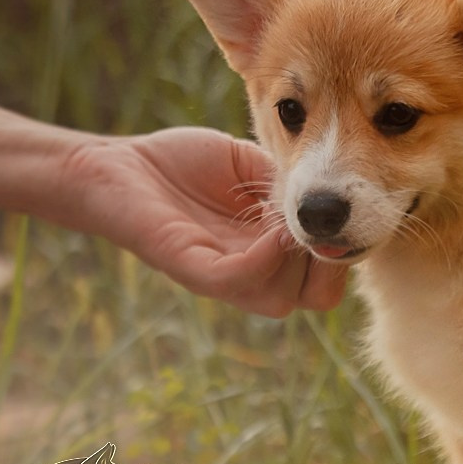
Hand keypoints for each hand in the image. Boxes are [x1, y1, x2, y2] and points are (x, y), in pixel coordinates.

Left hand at [62, 128, 346, 315]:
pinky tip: (267, 223)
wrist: (118, 163)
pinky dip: (264, 256)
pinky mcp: (190, 267)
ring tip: (289, 217)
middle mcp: (249, 272)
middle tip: (318, 218)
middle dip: (331, 259)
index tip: (338, 209)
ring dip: (298, 257)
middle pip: (316, 298)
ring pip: (283, 299)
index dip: (344, 249)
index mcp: (268, 253)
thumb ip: (290, 183)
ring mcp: (221, 274)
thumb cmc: (181, 165)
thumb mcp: (251, 166)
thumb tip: (330, 194)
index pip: (325, 278)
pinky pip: (238, 281)